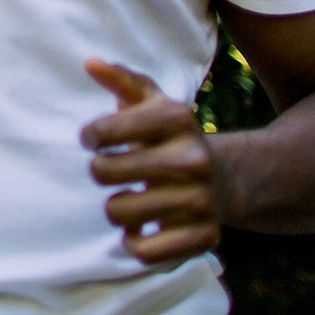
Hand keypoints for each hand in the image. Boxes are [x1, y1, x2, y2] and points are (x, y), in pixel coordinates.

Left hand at [81, 58, 224, 264]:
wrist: (224, 177)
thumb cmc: (169, 136)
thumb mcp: (151, 103)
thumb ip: (121, 80)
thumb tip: (90, 63)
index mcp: (178, 118)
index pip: (103, 131)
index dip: (90, 136)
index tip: (94, 140)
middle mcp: (194, 158)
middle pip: (104, 172)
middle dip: (100, 171)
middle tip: (111, 170)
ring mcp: (201, 200)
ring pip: (119, 212)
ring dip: (115, 207)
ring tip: (127, 197)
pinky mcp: (204, 237)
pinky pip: (145, 251)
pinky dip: (133, 242)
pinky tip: (139, 227)